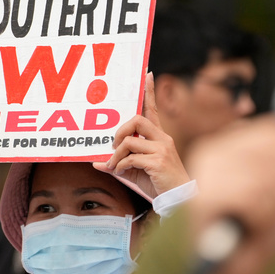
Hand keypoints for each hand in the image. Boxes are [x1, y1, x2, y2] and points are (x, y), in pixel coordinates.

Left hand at [95, 72, 190, 198]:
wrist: (178, 198)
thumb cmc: (158, 183)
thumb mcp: (135, 171)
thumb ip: (118, 163)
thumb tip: (96, 163)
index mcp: (159, 137)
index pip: (153, 110)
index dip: (149, 92)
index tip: (147, 75)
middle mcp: (162, 139)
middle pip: (137, 120)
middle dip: (119, 131)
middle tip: (113, 146)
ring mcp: (162, 149)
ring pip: (130, 141)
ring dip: (117, 154)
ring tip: (115, 166)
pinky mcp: (158, 162)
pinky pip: (131, 158)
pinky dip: (121, 166)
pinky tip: (122, 172)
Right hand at [186, 116, 274, 273]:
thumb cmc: (266, 233)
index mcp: (234, 145)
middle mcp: (215, 152)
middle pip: (273, 148)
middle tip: (270, 207)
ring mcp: (205, 173)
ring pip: (264, 174)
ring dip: (272, 205)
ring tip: (258, 219)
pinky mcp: (202, 198)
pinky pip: (251, 198)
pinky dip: (260, 217)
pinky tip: (249, 226)